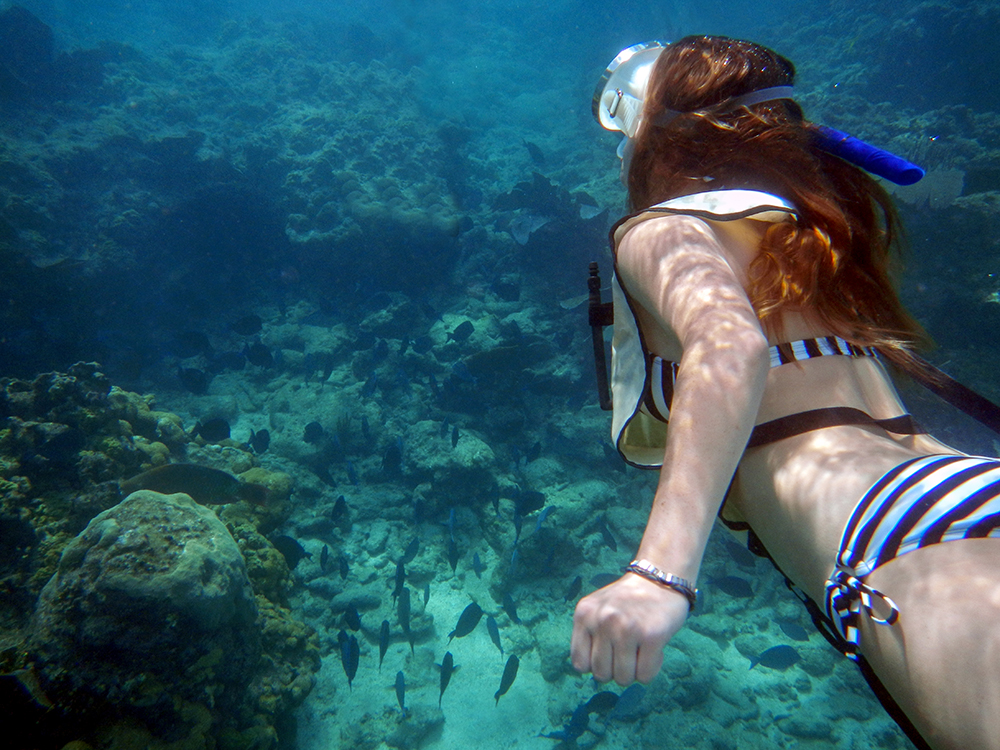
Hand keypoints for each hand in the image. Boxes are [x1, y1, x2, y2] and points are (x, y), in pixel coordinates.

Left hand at [571, 572, 689, 684]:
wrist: (659, 579)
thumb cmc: (626, 601)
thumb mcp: (596, 609)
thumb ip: (588, 634)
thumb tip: (588, 670)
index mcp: (584, 614)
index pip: (579, 664)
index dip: (594, 665)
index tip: (606, 654)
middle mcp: (603, 620)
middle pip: (602, 675)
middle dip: (615, 670)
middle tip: (626, 652)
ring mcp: (627, 628)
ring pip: (623, 678)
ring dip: (633, 672)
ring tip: (639, 650)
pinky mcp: (652, 636)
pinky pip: (645, 676)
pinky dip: (650, 670)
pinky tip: (653, 650)